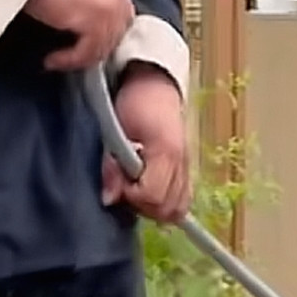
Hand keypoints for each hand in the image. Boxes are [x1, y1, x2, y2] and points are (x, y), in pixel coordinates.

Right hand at [25, 0, 134, 72]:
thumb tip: (84, 19)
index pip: (121, 12)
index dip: (106, 30)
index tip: (84, 41)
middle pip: (118, 31)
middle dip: (98, 46)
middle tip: (76, 56)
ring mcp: (110, 8)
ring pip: (104, 45)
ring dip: (81, 57)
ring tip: (57, 60)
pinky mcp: (94, 23)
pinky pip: (87, 52)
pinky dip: (70, 60)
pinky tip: (52, 60)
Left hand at [101, 67, 190, 224]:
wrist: (155, 86)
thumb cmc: (135, 104)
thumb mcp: (116, 131)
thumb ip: (112, 167)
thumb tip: (109, 200)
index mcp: (166, 152)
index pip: (151, 195)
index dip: (129, 194)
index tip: (117, 180)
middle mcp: (182, 164)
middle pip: (167, 209)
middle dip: (141, 205)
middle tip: (125, 186)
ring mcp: (188, 169)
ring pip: (177, 210)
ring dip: (153, 207)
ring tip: (136, 189)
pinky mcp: (187, 172)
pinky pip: (182, 201)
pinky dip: (166, 204)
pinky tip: (150, 190)